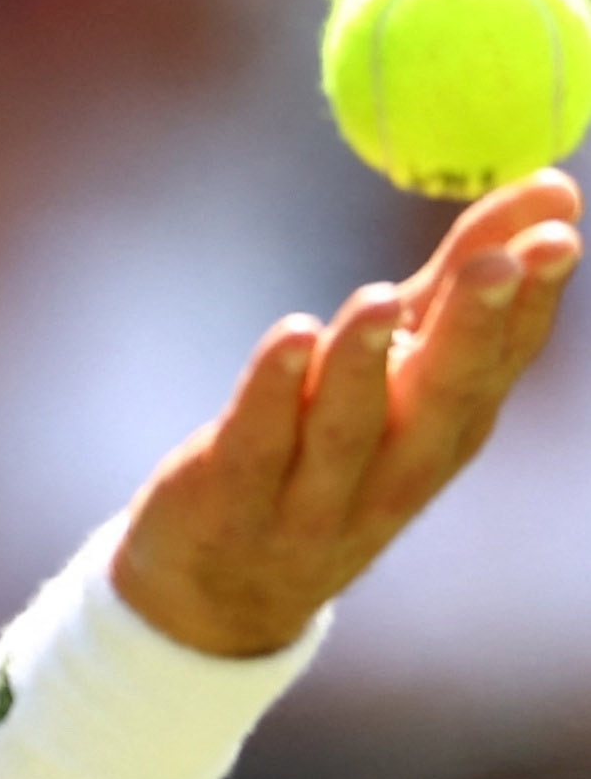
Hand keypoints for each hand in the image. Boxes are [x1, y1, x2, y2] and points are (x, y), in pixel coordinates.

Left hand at [112, 170, 582, 655]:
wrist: (222, 589)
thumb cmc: (329, 454)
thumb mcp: (401, 373)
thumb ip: (455, 282)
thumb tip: (552, 189)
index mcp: (444, 434)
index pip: (499, 365)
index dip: (531, 300)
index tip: (556, 229)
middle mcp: (393, 470)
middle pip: (438, 400)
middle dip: (470, 331)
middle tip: (496, 263)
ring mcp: (313, 494)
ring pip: (347, 427)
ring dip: (364, 361)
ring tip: (377, 298)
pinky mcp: (232, 495)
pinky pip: (257, 441)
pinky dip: (272, 390)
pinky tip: (289, 335)